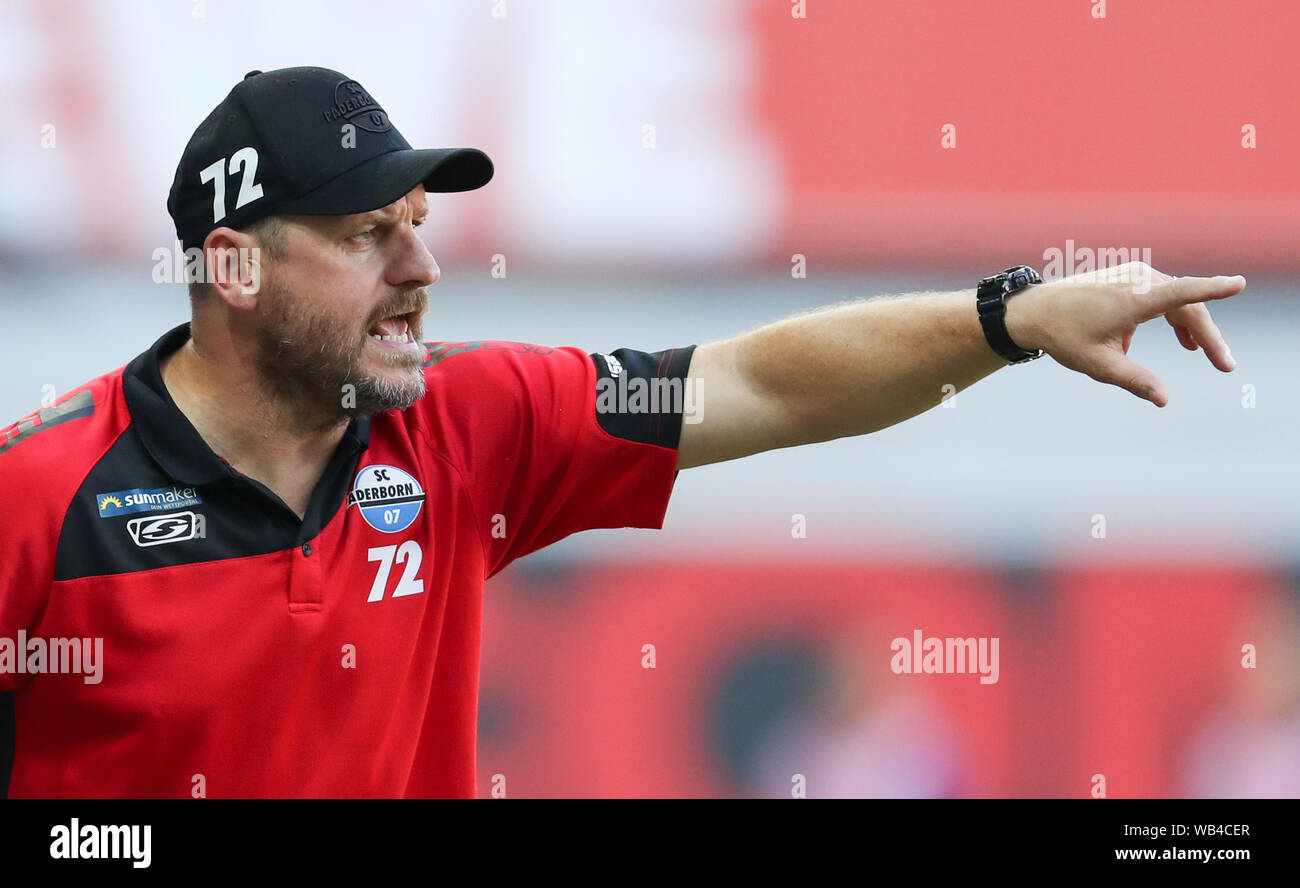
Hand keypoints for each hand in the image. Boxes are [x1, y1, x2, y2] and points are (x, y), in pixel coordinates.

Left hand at [1005, 261, 1242, 406]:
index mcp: (1134, 299)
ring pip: (1177, 300)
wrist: (1034, 311)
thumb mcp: (1099, 365)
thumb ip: (1134, 380)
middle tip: (1224, 365)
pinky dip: (1174, 316)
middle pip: (1188, 305)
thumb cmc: (1064, 337)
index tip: (1239, 284)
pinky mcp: (1129, 276)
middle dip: (1208, 336)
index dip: (1214, 288)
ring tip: (1204, 354)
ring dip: (1193, 327)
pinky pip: (1163, 294)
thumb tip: (1164, 399)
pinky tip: (1182, 339)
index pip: (1183, 293)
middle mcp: (1138, 280)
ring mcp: (1134, 275)